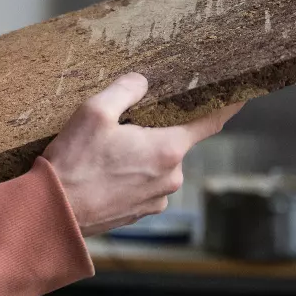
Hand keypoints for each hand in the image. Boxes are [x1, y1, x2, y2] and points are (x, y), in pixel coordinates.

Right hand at [42, 73, 243, 236]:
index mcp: (167, 150)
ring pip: (156, 164)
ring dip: (140, 154)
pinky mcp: (140, 213)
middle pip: (173, 142)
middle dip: (154, 131)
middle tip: (122, 124)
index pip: (210, 124)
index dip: (227, 107)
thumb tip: (142, 82)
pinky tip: (102, 173)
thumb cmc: (73, 163)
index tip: (241, 96)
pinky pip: (144, 184)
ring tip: (103, 153)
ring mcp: (157, 199)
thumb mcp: (94, 112)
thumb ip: (125, 90)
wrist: (53, 213)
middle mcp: (171, 177)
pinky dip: (130, 174)